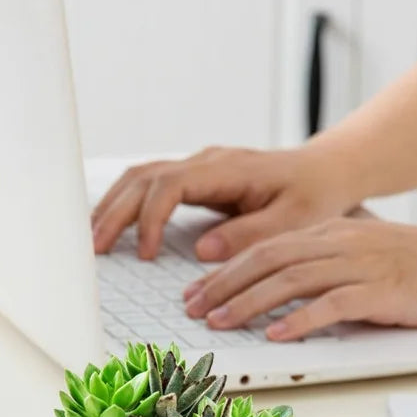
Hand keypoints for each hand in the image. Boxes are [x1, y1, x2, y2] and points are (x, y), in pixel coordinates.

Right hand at [91, 145, 360, 260]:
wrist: (324, 171)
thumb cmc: (314, 194)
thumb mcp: (296, 221)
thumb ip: (250, 234)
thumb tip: (201, 250)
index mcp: (227, 169)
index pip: (170, 185)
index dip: (150, 219)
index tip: (145, 254)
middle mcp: (205, 162)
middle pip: (143, 178)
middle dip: (114, 213)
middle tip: (94, 249)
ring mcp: (197, 167)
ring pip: (139, 177)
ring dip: (112, 206)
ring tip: (92, 239)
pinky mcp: (193, 178)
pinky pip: (148, 184)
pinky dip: (125, 203)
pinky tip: (112, 225)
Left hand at [182, 218, 416, 340]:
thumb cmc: (401, 265)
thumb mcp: (349, 254)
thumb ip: (310, 264)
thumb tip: (264, 288)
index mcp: (324, 233)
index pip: (262, 248)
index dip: (224, 271)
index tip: (193, 293)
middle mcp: (336, 243)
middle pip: (268, 260)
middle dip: (224, 284)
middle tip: (193, 309)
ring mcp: (359, 264)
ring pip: (293, 279)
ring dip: (250, 302)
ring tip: (220, 322)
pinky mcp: (381, 290)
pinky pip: (335, 303)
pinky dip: (301, 319)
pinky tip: (276, 335)